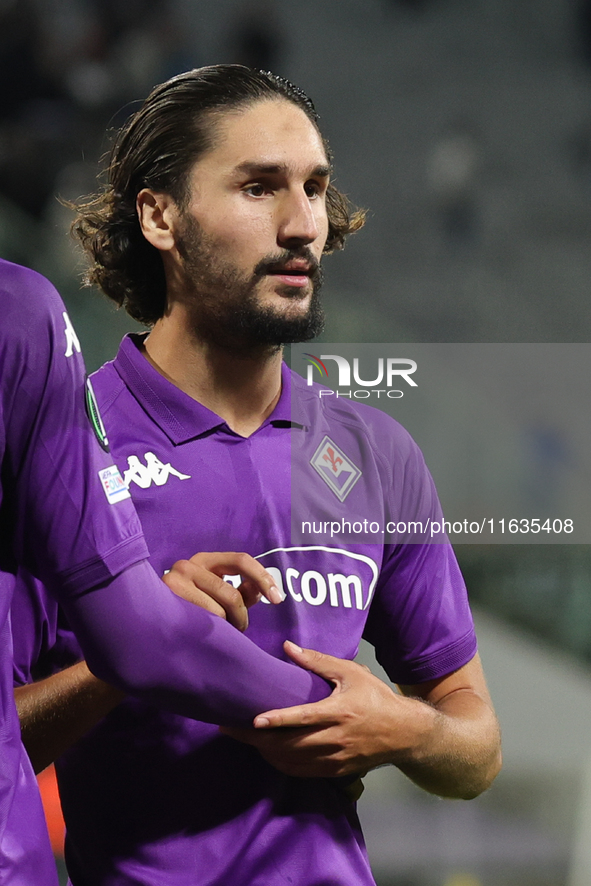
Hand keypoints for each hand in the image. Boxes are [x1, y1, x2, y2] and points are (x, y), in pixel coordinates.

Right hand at [163, 552, 284, 631]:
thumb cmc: (189, 609)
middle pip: (231, 594)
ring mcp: (174, 582)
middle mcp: (188, 565)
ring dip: (225, 627)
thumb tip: (263, 590)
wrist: (146, 623)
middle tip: (240, 628)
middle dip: (241, 616)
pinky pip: (202, 621)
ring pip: (217, 611)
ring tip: (217, 633)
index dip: (263, 578)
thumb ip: (241, 592)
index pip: (241, 560)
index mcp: (205, 560)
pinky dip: (210, 632)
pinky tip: (203, 635)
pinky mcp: (166, 602)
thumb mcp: (216, 595)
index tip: (278, 598)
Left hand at [221, 640, 423, 776]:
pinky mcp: (336, 771)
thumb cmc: (375, 697)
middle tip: (230, 728)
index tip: (254, 719)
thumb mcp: (351, 673)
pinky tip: (268, 753)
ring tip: (244, 739)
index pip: (303, 718)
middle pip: (290, 744)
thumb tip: (287, 647)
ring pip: (292, 761)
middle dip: (257, 739)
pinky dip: (281, 763)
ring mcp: (335, 759)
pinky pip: (302, 772)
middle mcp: (335, 738)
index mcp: (338, 712)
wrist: (404, 733)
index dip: (277, 720)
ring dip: (265, 752)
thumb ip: (318, 661)